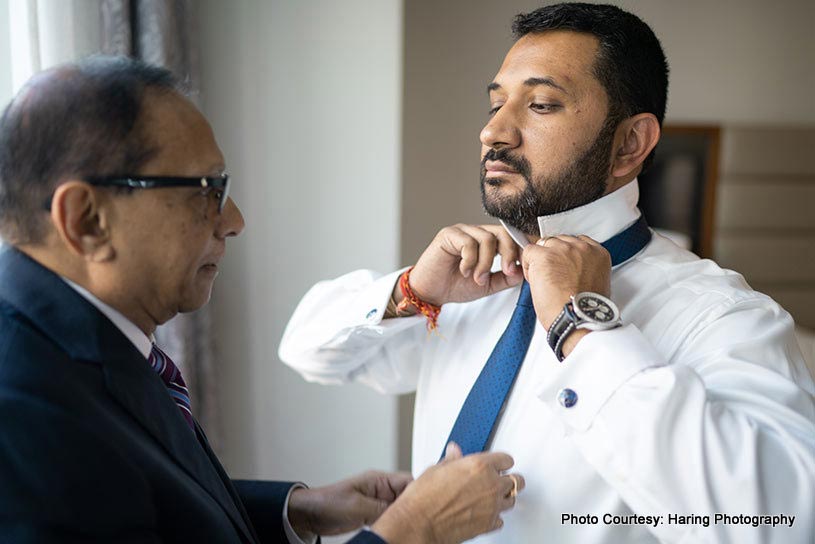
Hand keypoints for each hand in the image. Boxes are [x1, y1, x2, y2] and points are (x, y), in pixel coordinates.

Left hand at [288, 470, 412, 537]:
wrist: (310, 514)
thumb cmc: (328, 503)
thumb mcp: (358, 507)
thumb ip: (382, 509)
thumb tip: (402, 514)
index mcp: (379, 480)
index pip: (409, 482)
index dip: (420, 493)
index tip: (426, 505)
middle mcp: (381, 490)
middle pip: (407, 496)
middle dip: (414, 507)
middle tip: (419, 520)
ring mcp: (378, 502)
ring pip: (400, 509)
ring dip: (404, 517)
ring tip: (409, 527)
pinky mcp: (373, 514)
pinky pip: (390, 518)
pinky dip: (395, 524)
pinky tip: (398, 531)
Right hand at [371, 443, 524, 543]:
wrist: (418, 523)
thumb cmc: (423, 498)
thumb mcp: (436, 470)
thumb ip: (452, 460)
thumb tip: (454, 453)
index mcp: (479, 466)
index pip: (506, 459)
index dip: (501, 461)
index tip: (498, 463)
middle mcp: (490, 485)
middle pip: (516, 480)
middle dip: (509, 478)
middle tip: (500, 479)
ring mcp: (492, 506)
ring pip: (512, 500)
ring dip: (503, 497)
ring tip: (491, 497)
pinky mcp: (488, 525)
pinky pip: (500, 519)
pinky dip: (494, 516)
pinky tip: (484, 513)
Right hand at [401, 224, 523, 307]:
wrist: (431, 292)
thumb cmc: (455, 286)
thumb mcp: (488, 285)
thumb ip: (505, 278)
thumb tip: (522, 271)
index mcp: (487, 242)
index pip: (510, 237)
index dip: (519, 250)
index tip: (523, 267)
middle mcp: (476, 233)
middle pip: (503, 233)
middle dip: (509, 254)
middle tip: (507, 271)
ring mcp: (462, 232)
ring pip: (487, 239)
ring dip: (486, 263)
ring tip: (477, 277)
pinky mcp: (449, 234)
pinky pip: (469, 243)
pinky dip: (470, 260)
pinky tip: (464, 270)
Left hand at [521, 235, 611, 351]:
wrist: (576, 318)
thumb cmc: (584, 310)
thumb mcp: (595, 283)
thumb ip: (585, 268)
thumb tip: (570, 269)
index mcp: (598, 253)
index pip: (576, 242)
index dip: (566, 257)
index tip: (563, 269)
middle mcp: (582, 248)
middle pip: (559, 242)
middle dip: (553, 258)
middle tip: (553, 278)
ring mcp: (563, 250)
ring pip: (543, 245)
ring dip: (540, 261)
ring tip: (545, 282)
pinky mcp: (545, 256)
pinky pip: (529, 252)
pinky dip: (528, 267)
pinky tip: (536, 281)